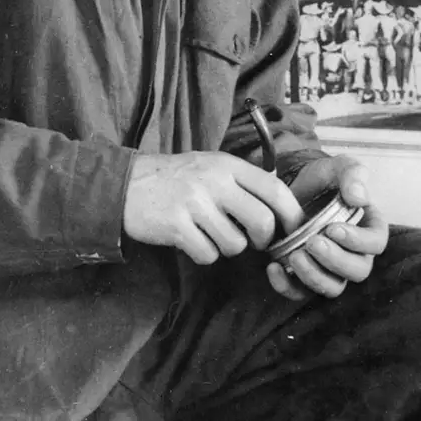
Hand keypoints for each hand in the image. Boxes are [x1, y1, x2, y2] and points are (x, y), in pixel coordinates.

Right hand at [123, 151, 305, 264]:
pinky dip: (203, 254)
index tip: (293, 229)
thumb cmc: (176, 177)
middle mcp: (214, 181)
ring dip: (227, 247)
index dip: (292, 214)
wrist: (127, 184)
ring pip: (235, 244)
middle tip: (252, 240)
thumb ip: (242, 181)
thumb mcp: (211, 166)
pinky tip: (191, 240)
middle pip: (262, 221)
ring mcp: (194, 203)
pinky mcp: (176, 226)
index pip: (275, 189)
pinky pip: (207, 255)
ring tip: (209, 233)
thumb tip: (280, 208)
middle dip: (262, 239)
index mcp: (227, 165)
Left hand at [267, 153, 388, 300]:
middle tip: (312, 243)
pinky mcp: (305, 276)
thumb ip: (352, 174)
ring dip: (315, 277)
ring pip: (333, 287)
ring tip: (294, 257)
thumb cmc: (321, 179)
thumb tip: (359, 197)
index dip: (358, 241)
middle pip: (358, 271)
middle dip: (335, 260)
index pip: (376, 243)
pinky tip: (273, 268)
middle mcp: (354, 253)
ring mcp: (329, 268)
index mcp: (368, 227)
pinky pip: (301, 293)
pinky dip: (287, 287)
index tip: (334, 229)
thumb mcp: (336, 167)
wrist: (290, 188)